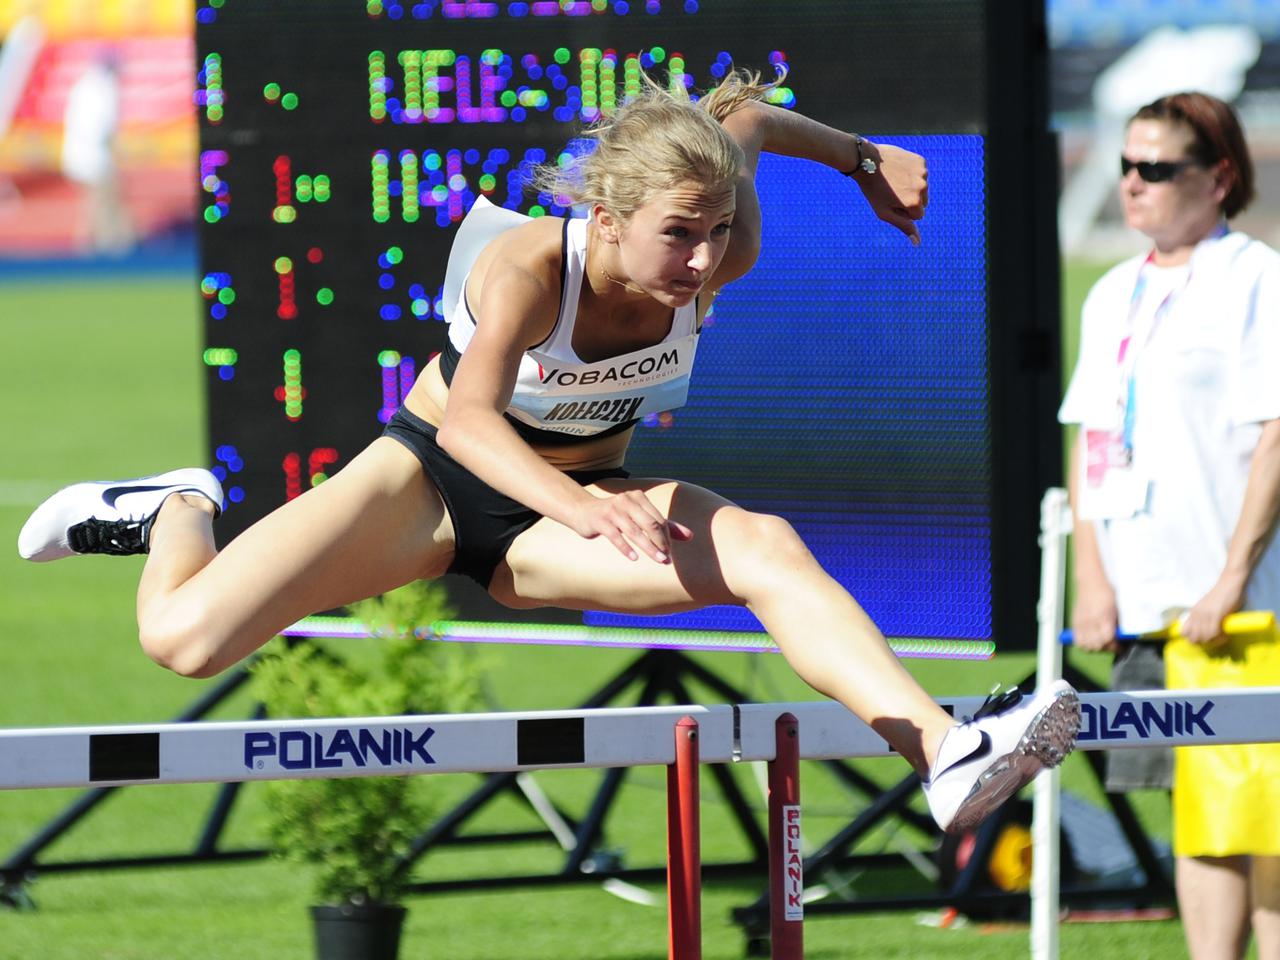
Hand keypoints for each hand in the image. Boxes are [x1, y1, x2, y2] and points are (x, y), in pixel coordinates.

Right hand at [571, 489, 692, 562]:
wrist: (582, 511)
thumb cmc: (615, 516)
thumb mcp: (639, 517)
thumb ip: (664, 525)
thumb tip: (690, 536)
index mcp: (638, 497)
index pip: (658, 519)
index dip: (666, 537)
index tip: (670, 553)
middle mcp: (627, 501)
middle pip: (650, 524)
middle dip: (660, 543)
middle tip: (666, 560)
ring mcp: (613, 510)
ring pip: (635, 531)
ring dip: (648, 548)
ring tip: (658, 560)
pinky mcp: (601, 521)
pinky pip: (616, 536)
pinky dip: (626, 548)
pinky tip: (634, 558)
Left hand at [851, 142, 927, 244]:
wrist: (866, 161)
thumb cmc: (873, 190)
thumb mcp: (885, 213)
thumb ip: (903, 227)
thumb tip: (918, 242)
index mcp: (915, 203)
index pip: (918, 216)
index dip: (903, 211)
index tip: (891, 202)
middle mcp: (923, 187)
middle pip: (923, 202)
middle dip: (910, 199)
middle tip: (892, 190)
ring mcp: (923, 173)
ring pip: (922, 187)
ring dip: (911, 185)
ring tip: (894, 179)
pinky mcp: (921, 161)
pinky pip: (920, 173)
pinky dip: (911, 172)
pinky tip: (898, 169)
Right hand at [1072, 577, 1119, 652]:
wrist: (1090, 582)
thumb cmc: (1106, 592)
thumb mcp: (1116, 608)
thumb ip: (1117, 623)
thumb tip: (1120, 637)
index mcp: (1104, 617)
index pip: (1108, 639)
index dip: (1115, 646)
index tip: (1120, 647)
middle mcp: (1091, 621)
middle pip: (1096, 644)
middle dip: (1106, 648)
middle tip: (1112, 645)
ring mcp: (1081, 622)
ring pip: (1085, 644)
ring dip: (1093, 647)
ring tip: (1100, 644)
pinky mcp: (1075, 621)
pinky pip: (1077, 638)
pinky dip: (1083, 643)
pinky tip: (1089, 640)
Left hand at [1182, 576, 1246, 645]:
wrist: (1230, 582)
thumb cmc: (1223, 595)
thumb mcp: (1207, 607)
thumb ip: (1203, 617)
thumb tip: (1204, 632)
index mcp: (1193, 612)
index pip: (1184, 633)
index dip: (1194, 639)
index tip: (1205, 640)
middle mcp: (1196, 614)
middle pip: (1193, 638)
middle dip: (1204, 643)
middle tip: (1215, 641)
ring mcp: (1205, 614)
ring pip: (1204, 638)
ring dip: (1214, 642)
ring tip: (1222, 638)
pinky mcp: (1216, 615)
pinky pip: (1214, 633)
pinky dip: (1220, 638)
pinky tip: (1226, 635)